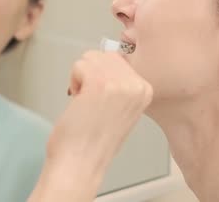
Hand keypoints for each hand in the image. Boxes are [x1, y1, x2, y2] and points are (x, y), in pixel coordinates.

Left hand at [29, 51, 152, 201]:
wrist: (81, 162)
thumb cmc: (94, 140)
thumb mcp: (122, 107)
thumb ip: (122, 84)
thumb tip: (107, 62)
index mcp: (146, 90)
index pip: (119, 61)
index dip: (103, 78)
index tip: (103, 101)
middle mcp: (136, 84)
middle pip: (105, 56)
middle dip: (92, 75)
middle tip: (93, 102)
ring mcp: (119, 82)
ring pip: (90, 58)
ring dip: (81, 78)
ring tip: (87, 103)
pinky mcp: (99, 83)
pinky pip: (79, 65)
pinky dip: (73, 81)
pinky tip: (79, 102)